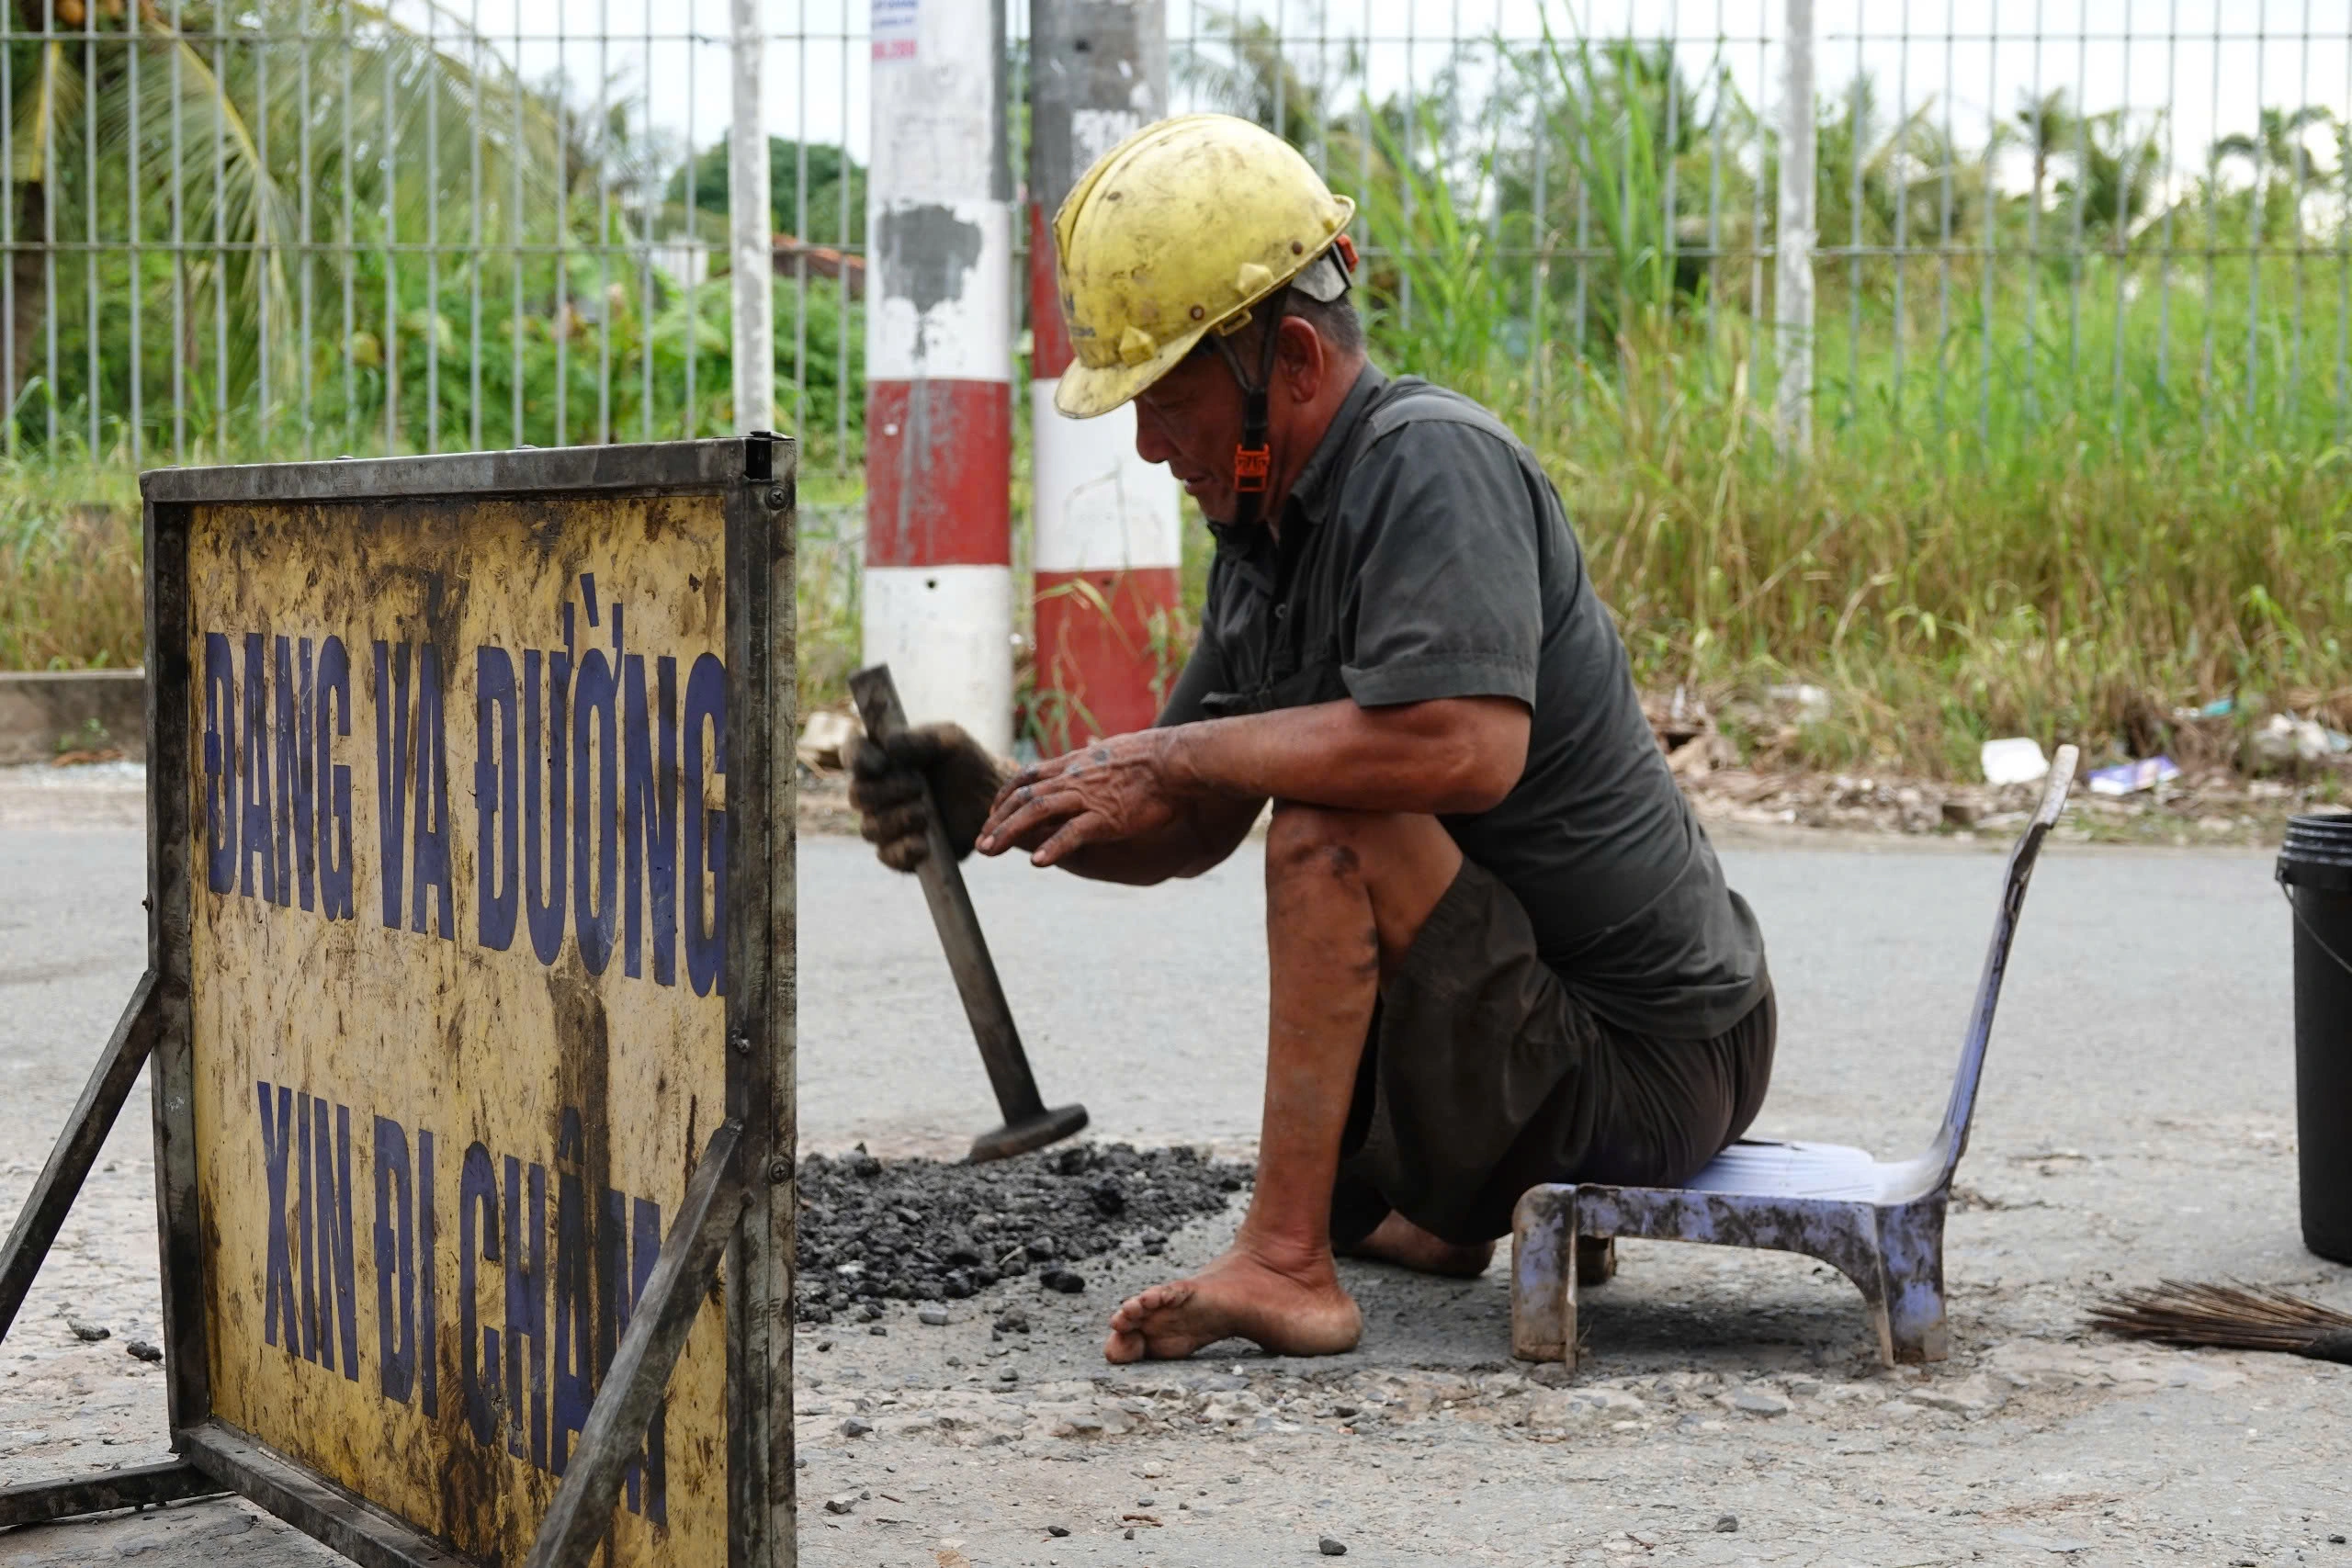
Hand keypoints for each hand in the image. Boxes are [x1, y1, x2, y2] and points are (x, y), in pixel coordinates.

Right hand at [846, 723, 1009, 871]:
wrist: (993, 801)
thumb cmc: (968, 764)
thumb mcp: (950, 742)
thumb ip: (919, 740)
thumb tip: (888, 745)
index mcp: (883, 759)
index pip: (852, 753)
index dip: (857, 757)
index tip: (881, 763)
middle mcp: (878, 792)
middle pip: (857, 795)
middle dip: (884, 792)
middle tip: (918, 788)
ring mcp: (888, 824)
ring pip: (869, 829)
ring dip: (896, 820)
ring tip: (926, 814)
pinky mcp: (903, 852)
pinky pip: (887, 856)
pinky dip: (902, 850)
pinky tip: (923, 843)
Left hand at [978, 730, 1187, 866]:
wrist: (1178, 761)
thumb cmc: (1154, 757)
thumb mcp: (1115, 751)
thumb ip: (1096, 756)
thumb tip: (1088, 749)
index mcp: (1075, 764)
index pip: (1028, 777)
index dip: (1006, 796)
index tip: (993, 813)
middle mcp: (1074, 779)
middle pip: (1023, 796)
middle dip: (997, 820)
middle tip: (980, 844)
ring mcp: (1088, 797)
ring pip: (1037, 811)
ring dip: (1008, 831)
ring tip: (989, 850)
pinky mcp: (1107, 816)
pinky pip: (1073, 833)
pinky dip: (1053, 847)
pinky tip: (1037, 863)